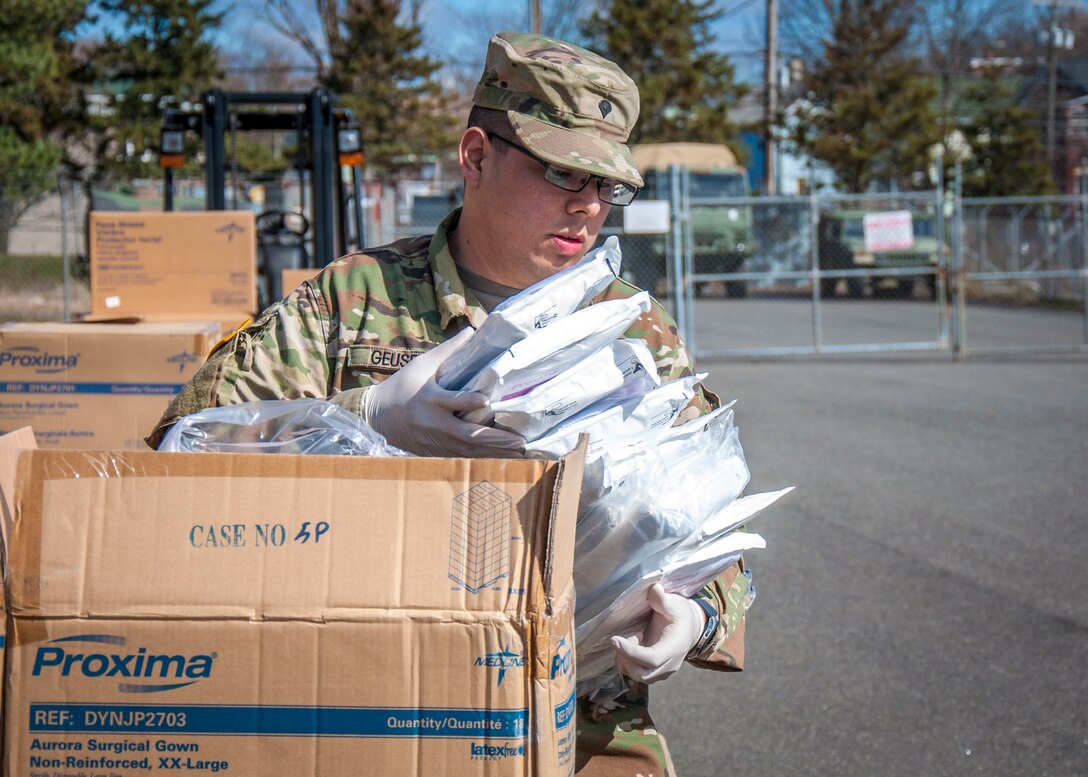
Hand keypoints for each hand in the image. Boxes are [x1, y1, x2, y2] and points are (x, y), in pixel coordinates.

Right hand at [362, 329, 524, 457]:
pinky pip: (462, 456)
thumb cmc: (401, 386)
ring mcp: (434, 440)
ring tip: (519, 451)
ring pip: (467, 449)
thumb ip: (448, 350)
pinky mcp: (434, 451)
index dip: (468, 402)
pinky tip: (502, 455)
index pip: (451, 401)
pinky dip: (482, 456)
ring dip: (494, 451)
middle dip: (494, 439)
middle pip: (466, 434)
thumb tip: (472, 330)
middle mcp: (433, 422)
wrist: (374, 417)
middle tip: (520, 441)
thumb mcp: (421, 365)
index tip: (487, 400)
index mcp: (428, 398)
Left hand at [611, 583, 705, 683]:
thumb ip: (663, 600)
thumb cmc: (681, 615)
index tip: (615, 639)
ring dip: (626, 659)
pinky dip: (628, 661)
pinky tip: (634, 644)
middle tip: (623, 638)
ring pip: (637, 676)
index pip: (652, 659)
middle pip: (642, 674)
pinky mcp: (654, 672)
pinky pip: (635, 673)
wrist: (690, 628)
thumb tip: (654, 588)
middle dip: (626, 658)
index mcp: (674, 648)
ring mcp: (662, 671)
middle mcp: (669, 664)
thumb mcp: (675, 604)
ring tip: (633, 637)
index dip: (631, 652)